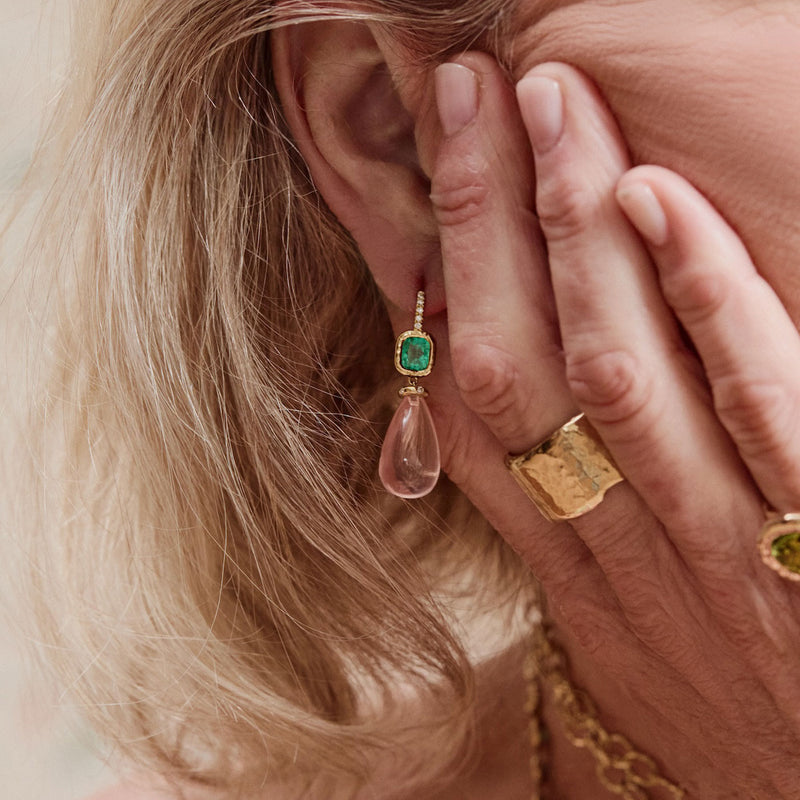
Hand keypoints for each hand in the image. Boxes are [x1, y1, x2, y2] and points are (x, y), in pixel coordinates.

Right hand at [418, 54, 799, 797]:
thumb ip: (553, 517)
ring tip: (553, 111)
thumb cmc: (711, 715)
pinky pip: (758, 406)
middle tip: (476, 93)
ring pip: (616, 368)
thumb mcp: (605, 631)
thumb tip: (493, 396)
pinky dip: (706, 301)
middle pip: (524, 363)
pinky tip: (663, 204)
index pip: (467, 406)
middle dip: (487, 220)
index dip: (438, 283)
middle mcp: (615, 545)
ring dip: (575, 235)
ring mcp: (715, 542)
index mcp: (559, 565)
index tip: (434, 177)